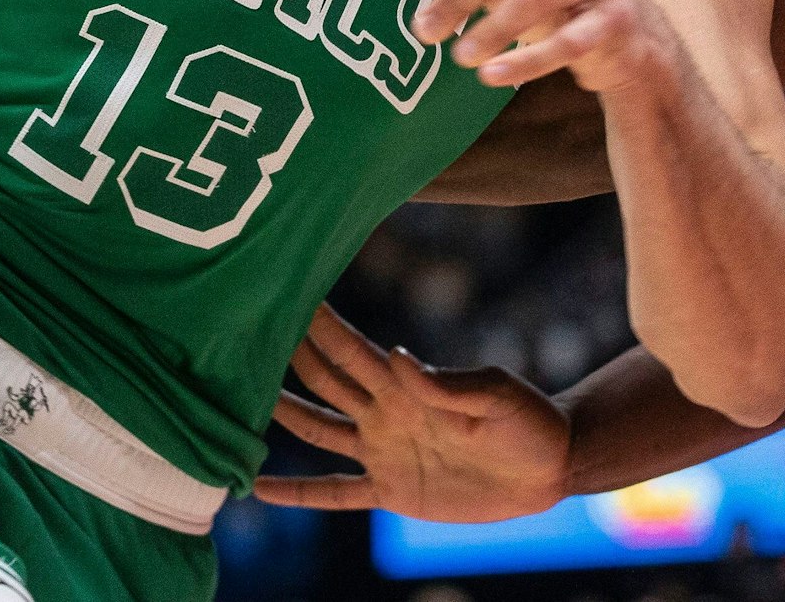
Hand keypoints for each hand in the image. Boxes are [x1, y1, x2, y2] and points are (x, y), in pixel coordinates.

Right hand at [253, 303, 569, 522]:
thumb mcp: (497, 395)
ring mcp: (383, 450)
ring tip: (235, 400)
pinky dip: (299, 492)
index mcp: (405, 385)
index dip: (316, 324)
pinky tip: (259, 490)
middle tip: (241, 332)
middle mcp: (384, 412)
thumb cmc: (528, 419)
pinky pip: (336, 491)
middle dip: (286, 355)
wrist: (549, 466)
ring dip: (281, 413)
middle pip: (322, 380)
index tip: (282, 292)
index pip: (348, 350)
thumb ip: (447, 383)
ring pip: (317, 429)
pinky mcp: (391, 490)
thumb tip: (397, 356)